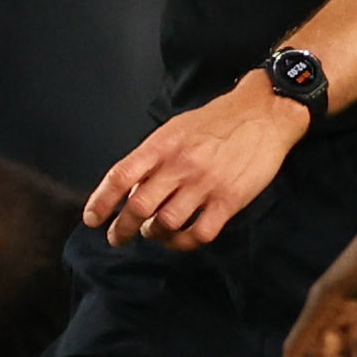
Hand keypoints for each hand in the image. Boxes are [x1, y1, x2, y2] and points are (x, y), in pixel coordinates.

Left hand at [88, 72, 304, 249]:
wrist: (264, 113)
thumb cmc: (217, 121)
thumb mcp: (176, 128)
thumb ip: (154, 157)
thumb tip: (132, 190)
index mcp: (162, 144)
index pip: (121, 176)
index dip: (101, 201)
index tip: (92, 219)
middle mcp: (180, 165)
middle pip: (139, 207)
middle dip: (122, 228)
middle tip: (118, 237)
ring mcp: (205, 184)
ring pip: (166, 223)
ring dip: (155, 234)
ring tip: (155, 232)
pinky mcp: (229, 200)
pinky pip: (199, 233)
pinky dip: (184, 242)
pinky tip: (181, 238)